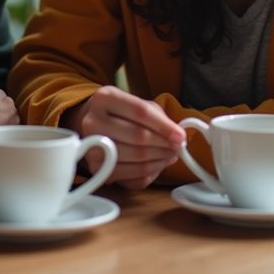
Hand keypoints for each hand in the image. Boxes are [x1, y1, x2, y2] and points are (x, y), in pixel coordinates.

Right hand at [62, 85, 186, 188]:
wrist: (93, 123)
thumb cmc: (120, 113)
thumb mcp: (136, 103)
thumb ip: (157, 116)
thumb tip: (178, 137)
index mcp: (105, 98)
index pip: (140, 112)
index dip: (164, 126)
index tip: (180, 136)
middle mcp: (93, 121)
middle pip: (138, 136)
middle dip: (164, 144)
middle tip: (177, 147)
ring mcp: (92, 146)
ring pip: (137, 158)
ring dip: (160, 160)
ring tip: (169, 155)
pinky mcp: (95, 168)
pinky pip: (131, 176)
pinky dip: (150, 172)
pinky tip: (156, 165)